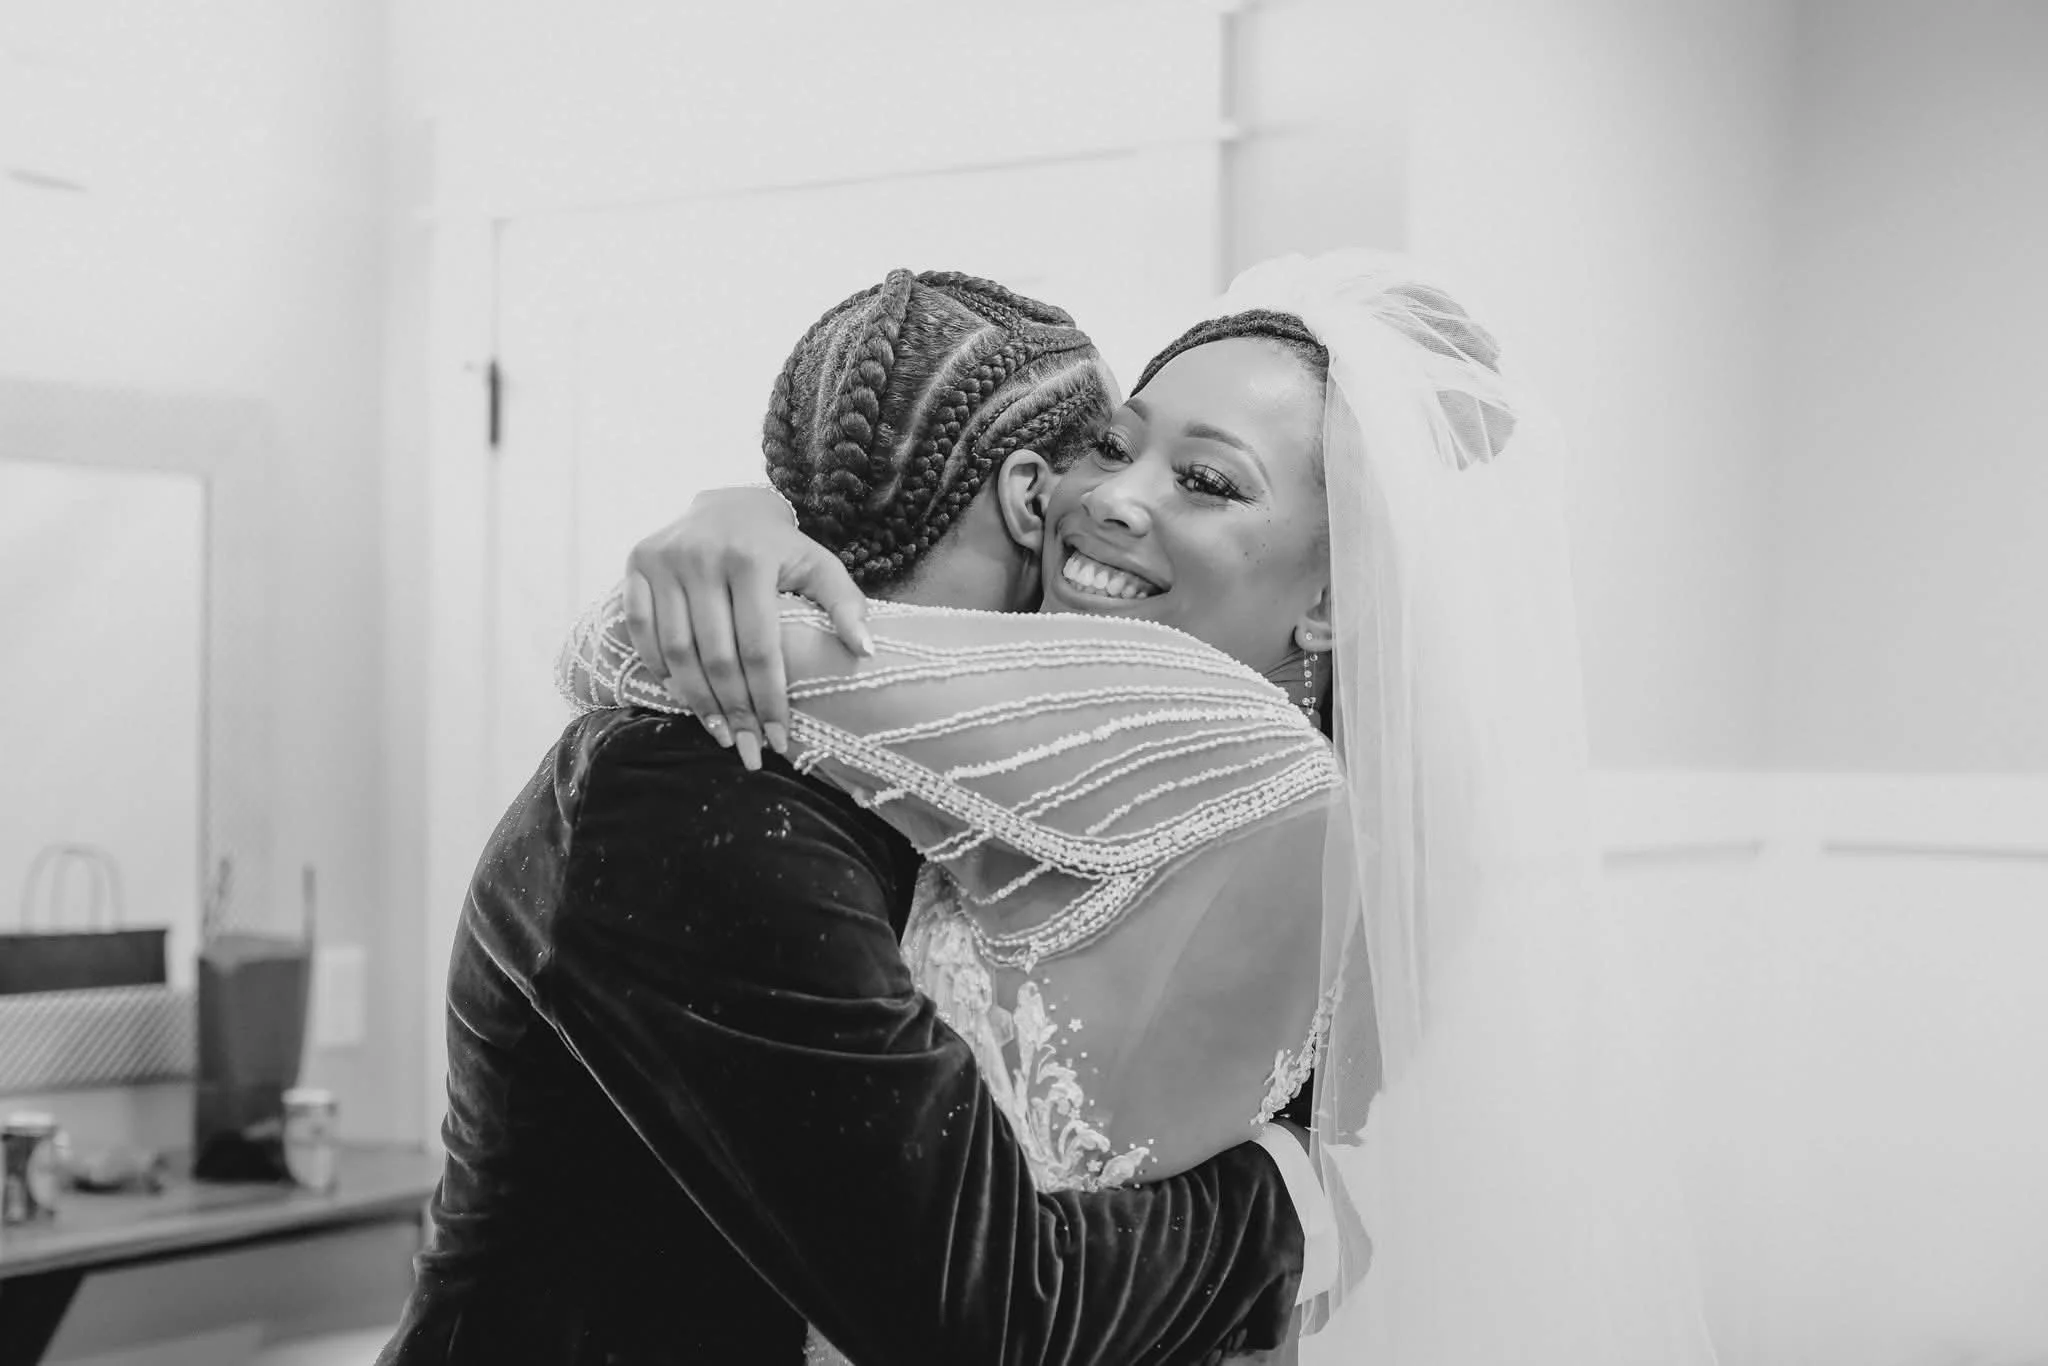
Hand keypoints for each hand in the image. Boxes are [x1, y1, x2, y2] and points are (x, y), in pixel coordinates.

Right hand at [620, 486, 872, 768]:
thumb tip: (866, 653)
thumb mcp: (819, 565)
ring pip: (676, 649)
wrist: (728, 504)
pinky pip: (639, 627)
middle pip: (717, 655)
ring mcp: (664, 559)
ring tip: (718, 734)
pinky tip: (679, 695)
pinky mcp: (636, 563)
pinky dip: (657, 665)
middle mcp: (703, 556)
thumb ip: (846, 605)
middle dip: (734, 711)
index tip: (778, 740)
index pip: (760, 647)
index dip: (768, 699)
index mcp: (752, 559)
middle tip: (746, 749)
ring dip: (696, 700)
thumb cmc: (779, 548)